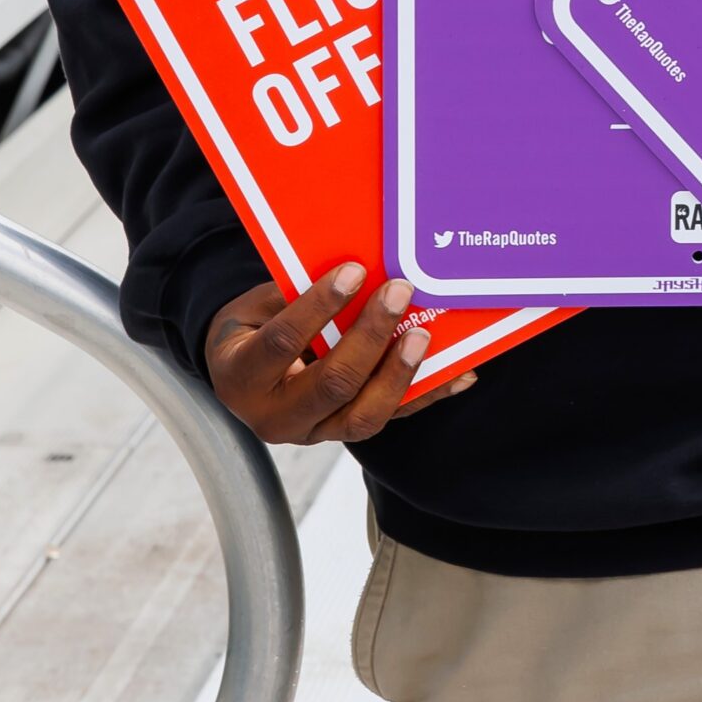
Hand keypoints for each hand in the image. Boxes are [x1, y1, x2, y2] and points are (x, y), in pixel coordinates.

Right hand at [205, 264, 476, 445]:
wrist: (242, 374)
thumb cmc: (254, 329)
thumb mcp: (257, 307)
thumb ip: (296, 293)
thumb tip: (357, 268)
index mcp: (241, 377)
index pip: (282, 344)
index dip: (319, 307)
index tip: (354, 271)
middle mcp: (274, 416)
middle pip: (332, 384)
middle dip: (371, 336)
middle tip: (400, 291)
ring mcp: (313, 433)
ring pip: (364, 416)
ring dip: (400, 373)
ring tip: (424, 334)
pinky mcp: (345, 434)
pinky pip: (392, 418)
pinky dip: (428, 395)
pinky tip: (461, 374)